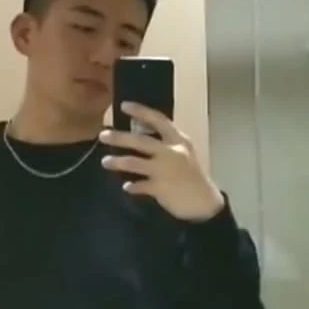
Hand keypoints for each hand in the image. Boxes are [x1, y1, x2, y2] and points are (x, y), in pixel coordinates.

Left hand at [100, 103, 224, 221]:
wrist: (205, 202)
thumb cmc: (192, 175)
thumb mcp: (184, 153)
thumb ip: (166, 144)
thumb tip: (139, 134)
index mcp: (178, 141)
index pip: (158, 120)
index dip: (141, 111)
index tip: (124, 105)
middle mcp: (171, 152)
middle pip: (141, 141)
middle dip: (119, 137)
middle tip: (103, 135)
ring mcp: (165, 170)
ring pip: (135, 162)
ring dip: (118, 161)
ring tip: (105, 161)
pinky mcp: (160, 188)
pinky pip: (140, 185)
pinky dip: (132, 186)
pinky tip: (126, 187)